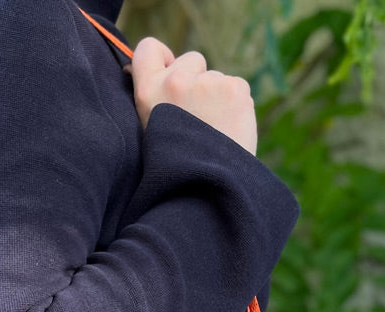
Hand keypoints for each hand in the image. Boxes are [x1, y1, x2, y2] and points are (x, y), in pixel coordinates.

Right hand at [123, 37, 256, 155]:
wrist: (207, 189)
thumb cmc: (178, 167)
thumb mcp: (152, 131)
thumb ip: (157, 99)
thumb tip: (164, 76)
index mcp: (148, 93)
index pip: (148, 48)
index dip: (161, 58)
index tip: (167, 73)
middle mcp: (175, 82)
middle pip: (192, 59)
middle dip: (196, 79)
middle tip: (196, 116)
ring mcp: (207, 83)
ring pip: (216, 78)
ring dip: (217, 97)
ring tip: (213, 131)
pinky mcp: (235, 88)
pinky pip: (236, 87)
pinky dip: (235, 105)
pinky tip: (228, 129)